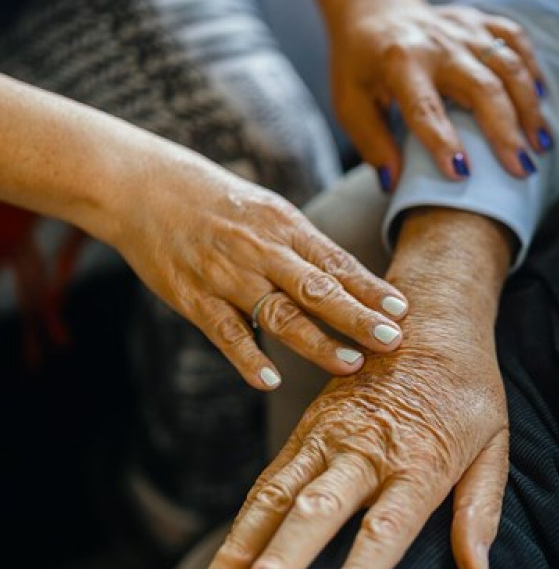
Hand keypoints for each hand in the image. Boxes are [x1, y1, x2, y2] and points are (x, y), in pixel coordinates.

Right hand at [105, 144, 407, 390]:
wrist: (145, 187)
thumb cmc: (221, 204)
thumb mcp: (272, 213)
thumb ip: (309, 249)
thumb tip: (356, 285)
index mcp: (286, 226)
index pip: (336, 262)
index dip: (370, 287)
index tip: (403, 310)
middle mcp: (261, 250)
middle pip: (317, 288)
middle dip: (357, 316)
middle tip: (393, 340)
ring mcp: (226, 275)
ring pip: (278, 313)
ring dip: (317, 342)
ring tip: (351, 364)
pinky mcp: (192, 297)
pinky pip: (224, 331)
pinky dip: (246, 356)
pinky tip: (270, 380)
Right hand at [190, 305, 508, 568]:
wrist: (432, 318)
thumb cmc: (468, 389)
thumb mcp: (494, 442)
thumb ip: (481, 508)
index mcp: (420, 459)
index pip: (387, 526)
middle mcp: (368, 448)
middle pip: (319, 509)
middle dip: (281, 562)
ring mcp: (330, 435)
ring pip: (278, 494)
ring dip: (244, 547)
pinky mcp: (308, 429)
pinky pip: (268, 480)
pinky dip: (241, 526)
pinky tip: (220, 568)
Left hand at [329, 0, 551, 187]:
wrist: (374, 8)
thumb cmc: (360, 65)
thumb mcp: (350, 103)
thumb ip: (372, 143)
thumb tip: (393, 184)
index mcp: (398, 63)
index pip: (424, 107)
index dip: (442, 141)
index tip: (462, 174)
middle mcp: (436, 43)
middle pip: (482, 86)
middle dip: (505, 130)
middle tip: (523, 169)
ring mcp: (462, 29)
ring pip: (507, 65)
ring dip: (529, 107)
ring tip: (541, 145)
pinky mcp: (480, 21)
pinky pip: (515, 40)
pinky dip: (533, 70)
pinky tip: (542, 102)